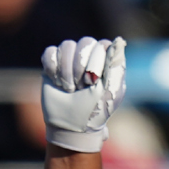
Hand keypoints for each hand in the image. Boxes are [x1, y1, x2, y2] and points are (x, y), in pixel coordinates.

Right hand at [40, 36, 125, 152]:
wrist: (70, 126)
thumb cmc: (94, 111)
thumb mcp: (110, 91)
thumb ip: (116, 65)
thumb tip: (119, 41)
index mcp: (106, 61)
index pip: (102, 45)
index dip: (96, 62)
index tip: (93, 83)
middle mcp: (89, 56)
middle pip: (85, 42)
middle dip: (81, 66)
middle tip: (80, 87)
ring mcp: (69, 59)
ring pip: (66, 45)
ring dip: (66, 70)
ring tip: (68, 89)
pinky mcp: (52, 65)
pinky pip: (49, 52)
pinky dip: (52, 67)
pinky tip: (56, 82)